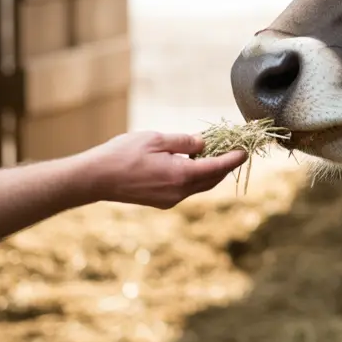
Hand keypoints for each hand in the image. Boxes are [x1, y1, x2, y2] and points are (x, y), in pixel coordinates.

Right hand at [75, 131, 247, 208]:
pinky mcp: (161, 202)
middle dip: (225, 166)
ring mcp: (170, 200)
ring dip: (210, 172)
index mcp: (181, 175)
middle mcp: (179, 192)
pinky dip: (195, 177)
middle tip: (233, 150)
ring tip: (215, 154)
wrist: (95, 179)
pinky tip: (191, 164)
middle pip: (212, 180)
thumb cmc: (123, 154)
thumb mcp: (156, 139)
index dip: (233, 159)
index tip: (245, 151)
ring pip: (200, 186)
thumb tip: (204, 144)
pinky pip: (187, 189)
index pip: (217, 167)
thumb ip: (184, 141)